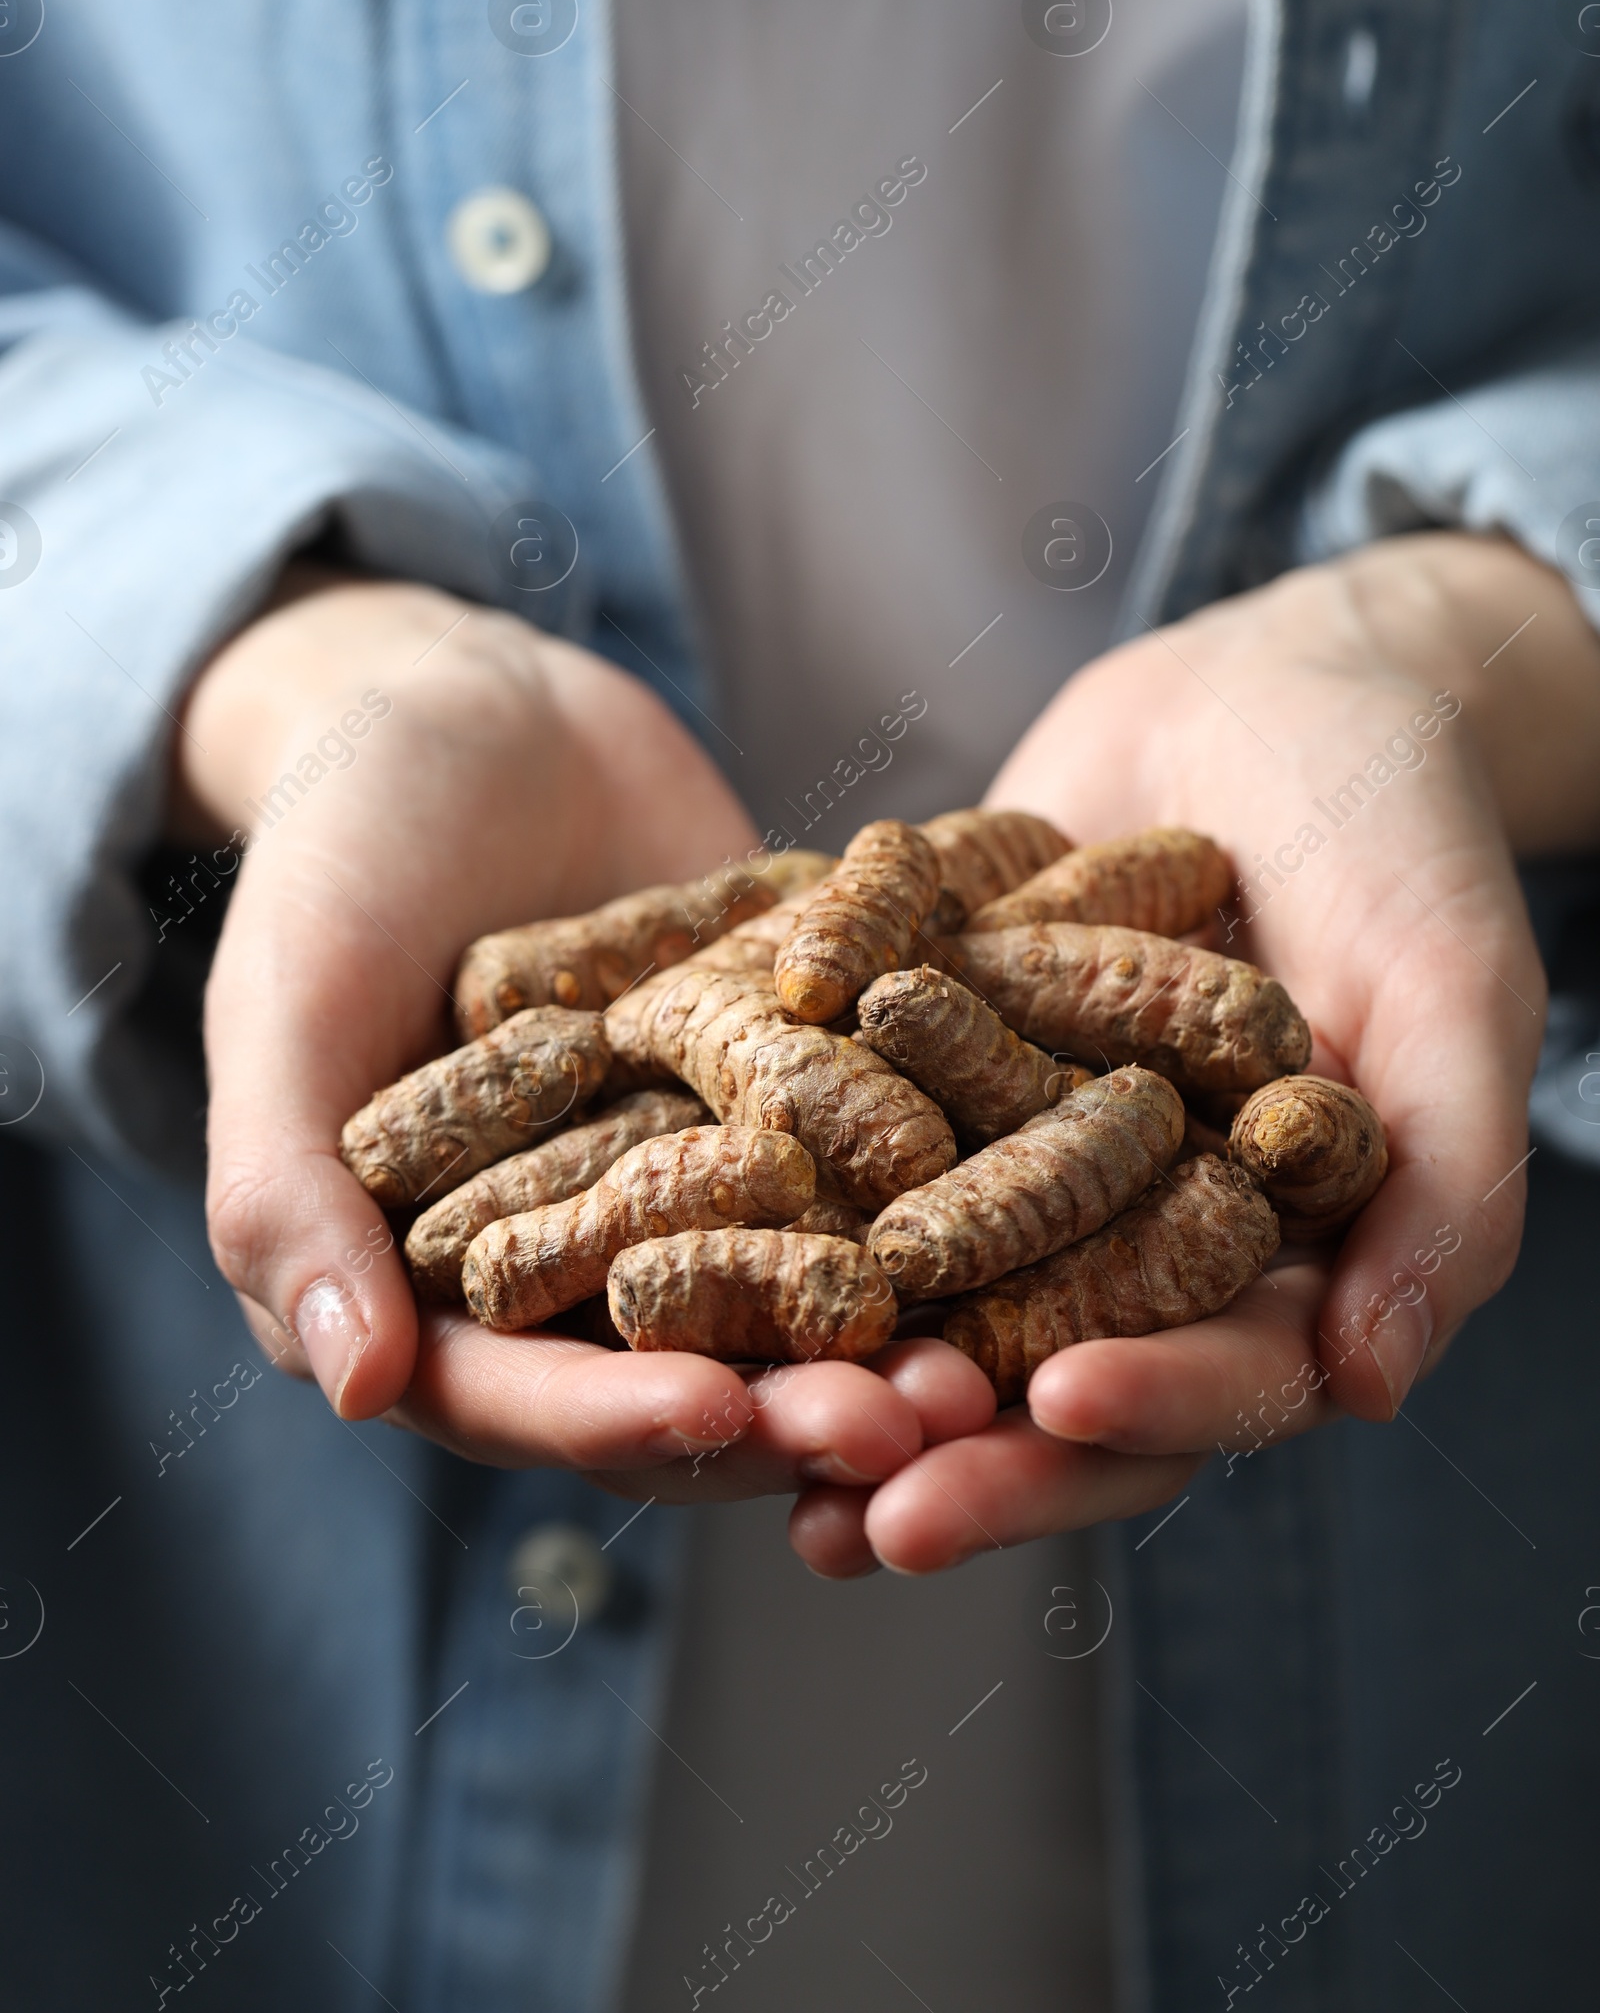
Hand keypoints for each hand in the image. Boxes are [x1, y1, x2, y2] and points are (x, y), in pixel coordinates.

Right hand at [184, 570, 990, 1498]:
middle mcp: (578, 1264)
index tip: (726, 1422)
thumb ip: (285, 1189)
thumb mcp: (289, 1000)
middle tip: (925, 1423)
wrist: (469, 705)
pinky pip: (872, 1161)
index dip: (619, 1421)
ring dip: (900, 1335)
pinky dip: (953, 1187)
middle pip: (689, 1374)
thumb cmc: (341, 846)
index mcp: (435, 1284)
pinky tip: (1053, 1192)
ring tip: (1004, 1356)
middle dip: (802, 1409)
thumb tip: (355, 1387)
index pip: (523, 1396)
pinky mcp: (795, 1102)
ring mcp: (697, 1185)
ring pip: (803, 1294)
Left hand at [790, 534, 1599, 1576]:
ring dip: (854, 1373)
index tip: (1060, 1406)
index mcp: (1284, 1259)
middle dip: (970, 1445)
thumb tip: (1370, 1385)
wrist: (1276, 688)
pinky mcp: (933, 1084)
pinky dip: (778, 1205)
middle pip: (1060, 1376)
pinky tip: (685, 1241)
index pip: (1225, 1374)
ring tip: (758, 1436)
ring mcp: (1030, 1163)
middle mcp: (1146, 1237)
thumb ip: (1445, 1182)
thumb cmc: (1403, 832)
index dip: (1152, 1405)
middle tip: (870, 1514)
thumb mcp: (1453, 992)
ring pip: (938, 1296)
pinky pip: (854, 1157)